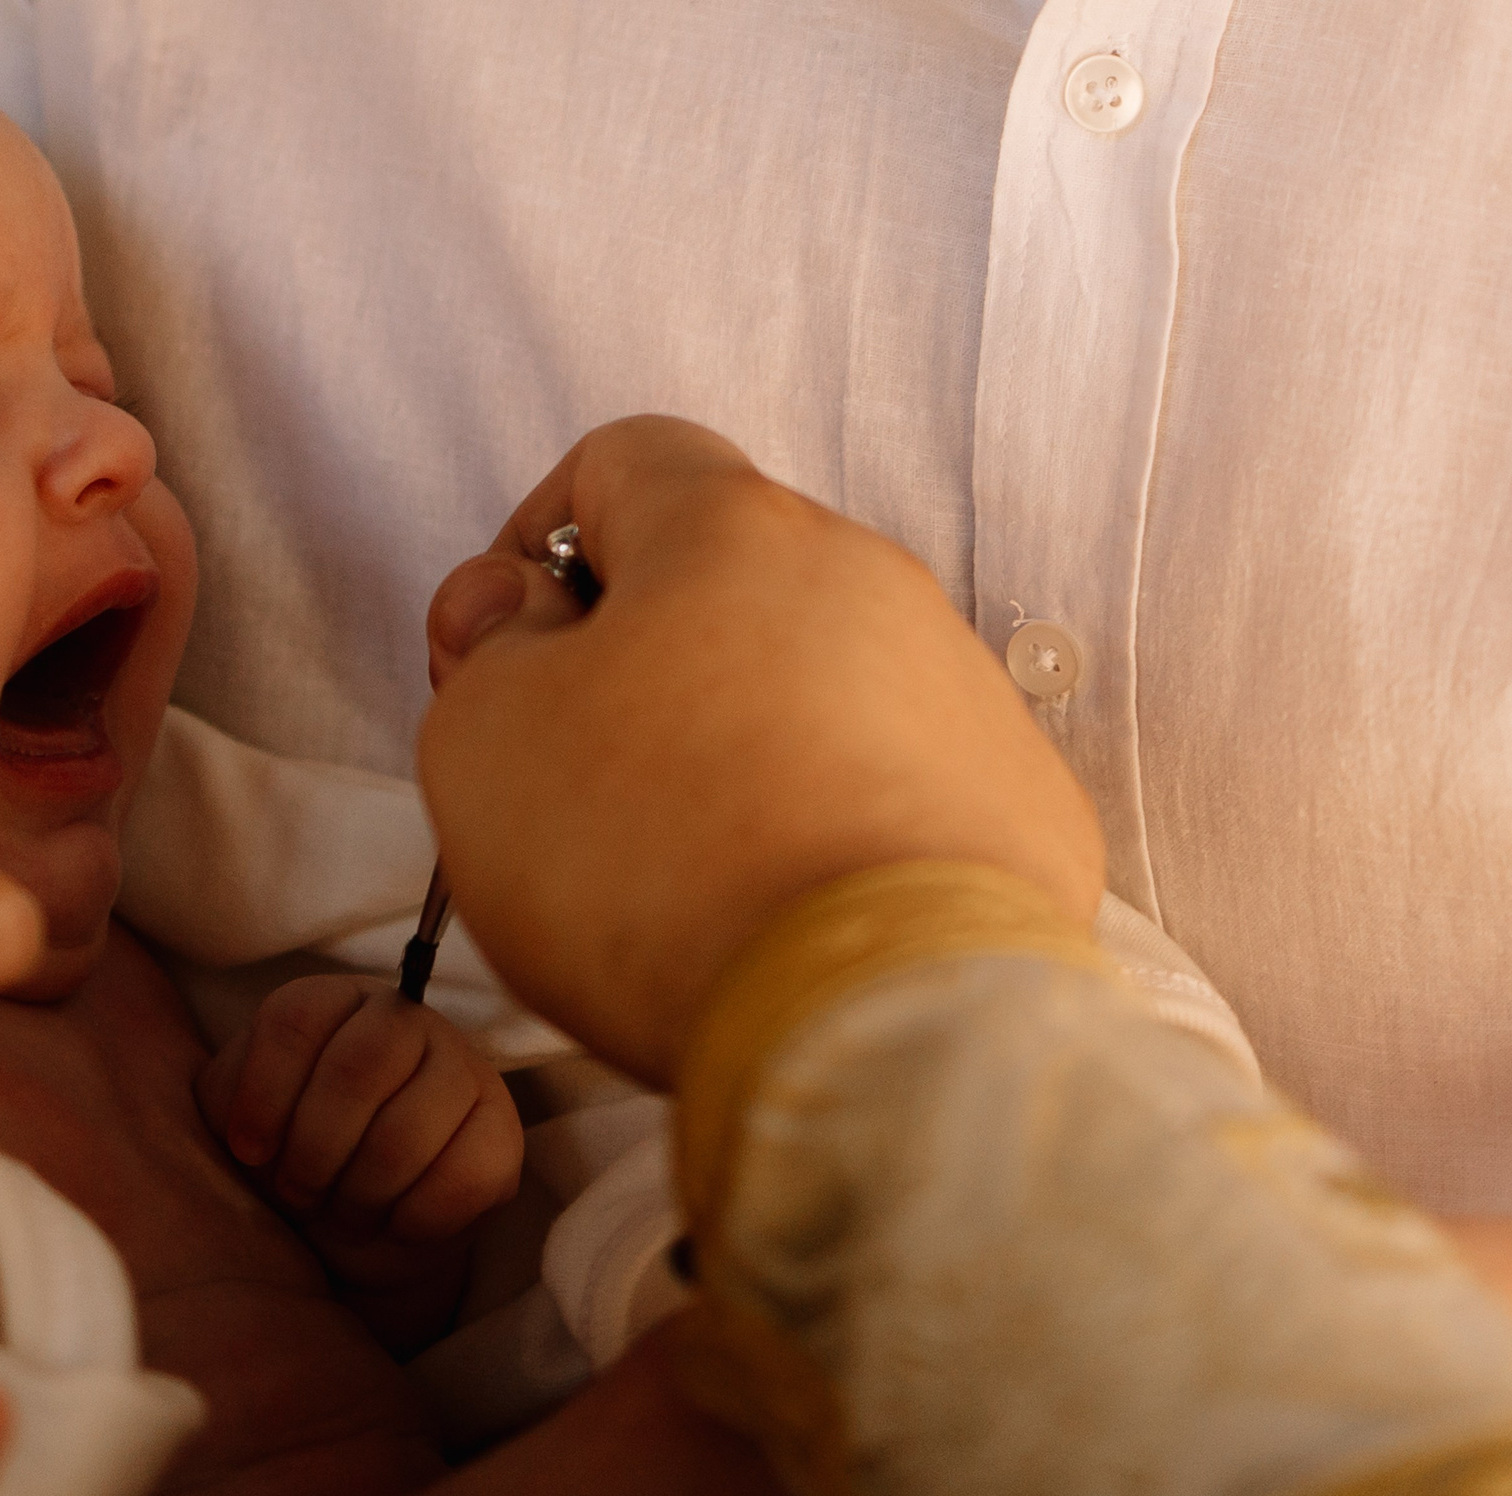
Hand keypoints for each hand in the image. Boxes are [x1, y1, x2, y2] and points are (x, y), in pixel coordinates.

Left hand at [195, 974, 523, 1334]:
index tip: (247, 1150)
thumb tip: (227, 1118)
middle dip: (315, 1147)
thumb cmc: (284, 1162)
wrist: (345, 1234)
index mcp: (338, 1003)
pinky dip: (412, 1217)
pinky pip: (462, 1177)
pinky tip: (394, 1220)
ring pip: (410, 1128)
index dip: (264, 1093)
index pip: (298, 1019)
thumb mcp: (234, 1120)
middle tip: (297, 1191)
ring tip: (342, 1211)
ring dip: (360, 1191)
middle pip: (360, 1066)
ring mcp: (466, 1075)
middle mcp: (410, 1023)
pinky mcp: (503, 1137)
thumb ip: (224, 1093)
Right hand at [421, 416, 1105, 1085]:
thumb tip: (527, 618)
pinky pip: (912, 786)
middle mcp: (872, 584)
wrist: (874, 1018)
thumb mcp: (486, 737)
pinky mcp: (1026, 807)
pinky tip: (800, 909)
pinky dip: (848, 826)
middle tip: (579, 777)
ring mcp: (965, 693)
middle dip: (646, 658)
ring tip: (696, 872)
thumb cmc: (665, 864)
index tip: (501, 645)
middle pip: (735, 583)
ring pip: (829, 686)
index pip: (626, 462)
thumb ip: (490, 647)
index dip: (538, 544)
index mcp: (733, 531)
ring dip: (752, 745)